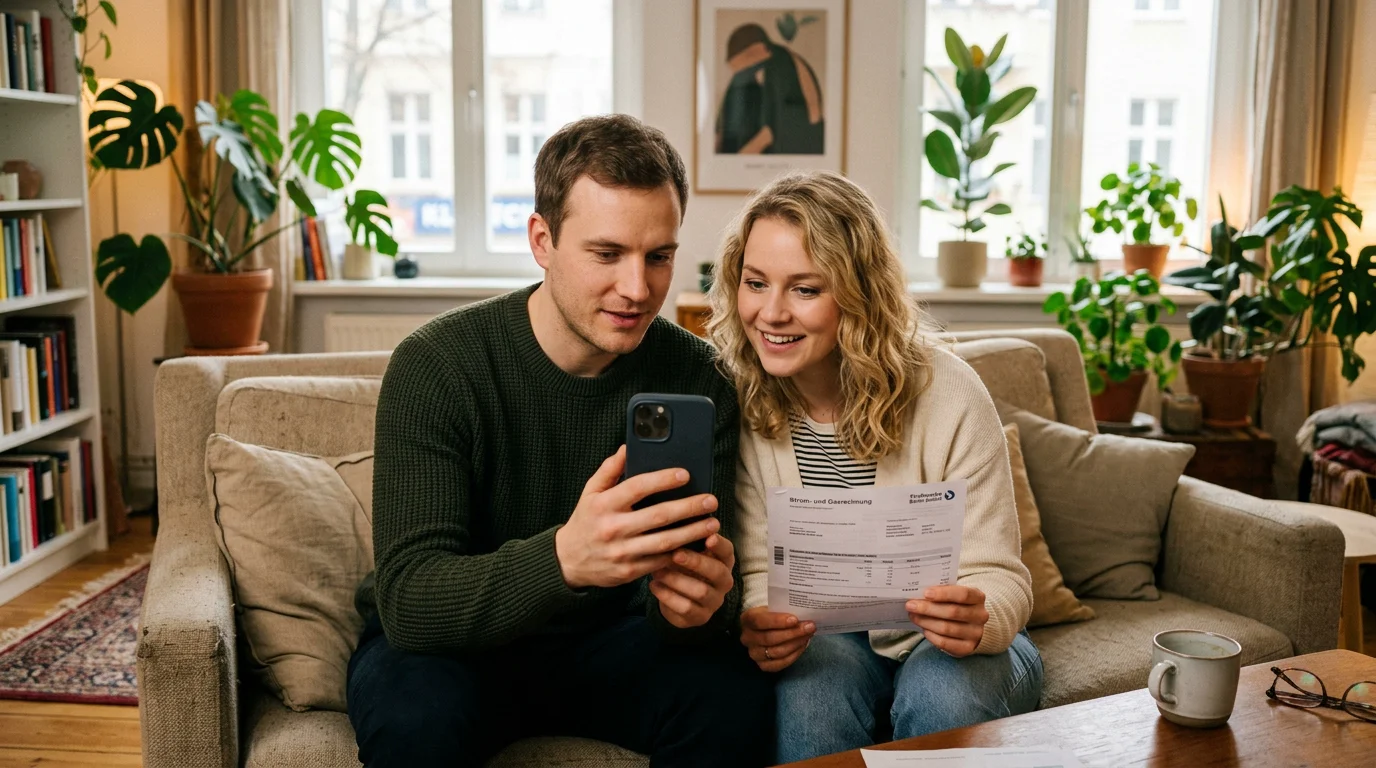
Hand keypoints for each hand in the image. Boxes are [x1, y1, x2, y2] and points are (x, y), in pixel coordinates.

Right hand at [555, 446, 720, 589]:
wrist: (568, 561)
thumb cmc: (585, 521)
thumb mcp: (590, 492)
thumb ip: (609, 469)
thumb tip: (628, 447)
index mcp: (604, 504)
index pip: (637, 487)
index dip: (662, 480)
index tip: (685, 474)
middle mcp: (613, 528)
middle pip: (659, 516)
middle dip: (689, 507)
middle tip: (710, 501)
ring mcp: (622, 552)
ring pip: (665, 541)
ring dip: (693, 532)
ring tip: (713, 523)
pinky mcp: (630, 571)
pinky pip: (661, 561)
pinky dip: (681, 553)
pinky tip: (698, 544)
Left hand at [649, 533, 735, 628]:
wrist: (676, 599)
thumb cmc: (682, 567)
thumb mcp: (686, 552)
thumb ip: (685, 541)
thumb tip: (672, 523)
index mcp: (723, 562)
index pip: (728, 551)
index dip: (720, 545)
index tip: (709, 537)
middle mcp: (724, 582)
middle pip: (717, 572)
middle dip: (696, 562)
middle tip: (675, 554)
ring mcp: (714, 601)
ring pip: (700, 591)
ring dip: (677, 580)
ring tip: (657, 571)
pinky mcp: (701, 617)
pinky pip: (686, 608)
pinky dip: (667, 595)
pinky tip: (654, 585)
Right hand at [740, 606, 814, 671]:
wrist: (766, 627)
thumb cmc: (772, 614)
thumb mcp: (774, 607)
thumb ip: (784, 610)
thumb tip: (803, 615)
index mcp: (747, 619)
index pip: (760, 621)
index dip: (777, 621)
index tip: (795, 619)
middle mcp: (747, 638)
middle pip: (770, 638)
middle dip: (792, 633)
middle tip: (809, 627)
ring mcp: (754, 653)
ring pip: (776, 652)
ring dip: (796, 644)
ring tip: (808, 635)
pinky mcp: (763, 665)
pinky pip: (780, 663)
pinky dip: (794, 655)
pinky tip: (802, 645)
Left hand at [906, 585, 988, 657]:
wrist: (971, 626)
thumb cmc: (957, 604)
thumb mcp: (955, 594)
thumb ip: (942, 592)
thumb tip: (918, 593)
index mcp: (978, 597)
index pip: (963, 594)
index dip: (944, 593)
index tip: (925, 593)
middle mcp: (980, 616)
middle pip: (952, 612)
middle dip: (928, 608)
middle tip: (911, 605)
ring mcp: (975, 633)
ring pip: (947, 628)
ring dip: (926, 622)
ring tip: (913, 616)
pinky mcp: (967, 648)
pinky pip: (945, 643)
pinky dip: (931, 635)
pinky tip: (923, 629)